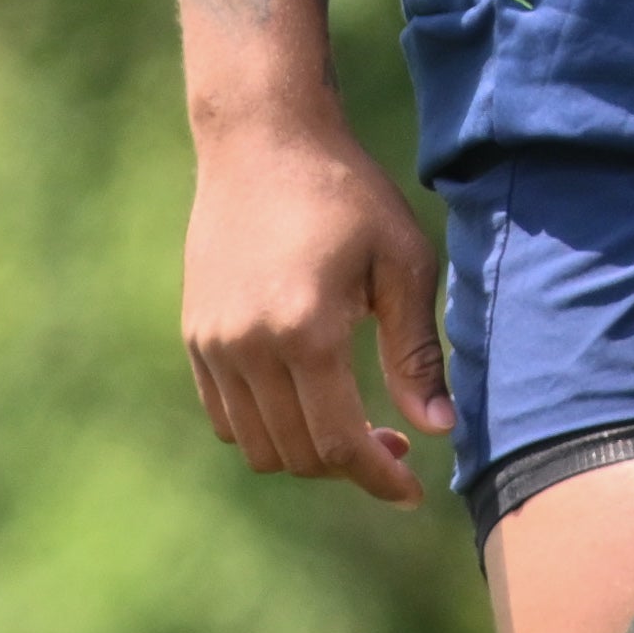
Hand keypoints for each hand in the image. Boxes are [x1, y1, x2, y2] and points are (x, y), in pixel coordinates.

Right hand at [182, 107, 452, 506]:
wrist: (264, 141)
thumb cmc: (348, 194)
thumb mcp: (402, 263)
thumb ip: (415, 353)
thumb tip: (439, 429)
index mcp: (306, 331)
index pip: (339, 442)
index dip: (379, 479)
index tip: (412, 492)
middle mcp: (248, 347)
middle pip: (298, 454)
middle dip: (350, 466)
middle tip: (394, 445)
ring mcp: (212, 344)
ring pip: (258, 446)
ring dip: (307, 453)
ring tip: (353, 425)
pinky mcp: (194, 336)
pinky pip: (227, 418)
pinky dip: (267, 430)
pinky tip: (307, 401)